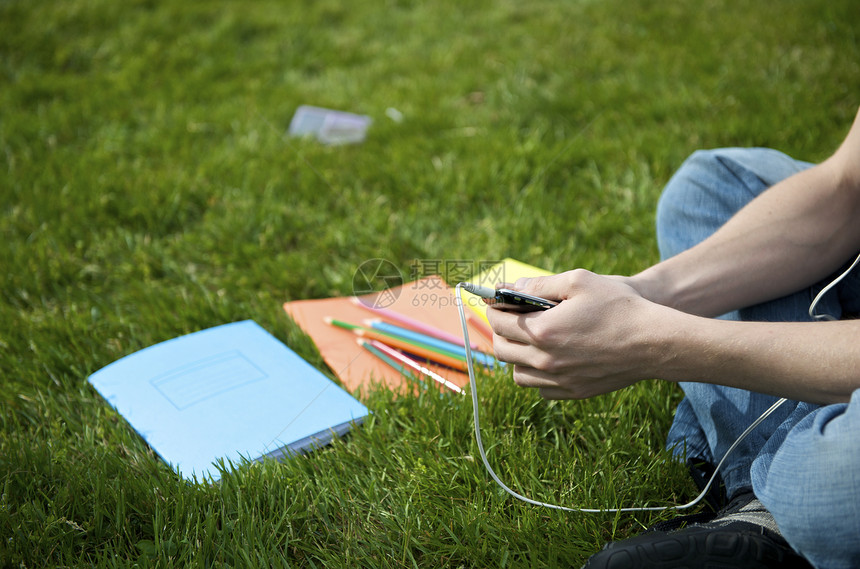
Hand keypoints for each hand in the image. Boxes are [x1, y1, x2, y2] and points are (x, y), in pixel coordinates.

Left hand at [486, 270, 669, 398]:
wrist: (653, 342)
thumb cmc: (618, 306)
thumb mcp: (578, 281)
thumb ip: (539, 283)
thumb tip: (512, 288)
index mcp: (543, 331)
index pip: (499, 322)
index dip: (493, 309)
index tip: (495, 302)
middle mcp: (546, 360)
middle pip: (502, 350)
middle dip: (499, 332)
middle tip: (508, 319)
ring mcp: (559, 380)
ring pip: (517, 374)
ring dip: (515, 356)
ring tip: (527, 340)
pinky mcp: (573, 392)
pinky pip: (539, 389)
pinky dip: (536, 374)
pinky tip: (547, 358)